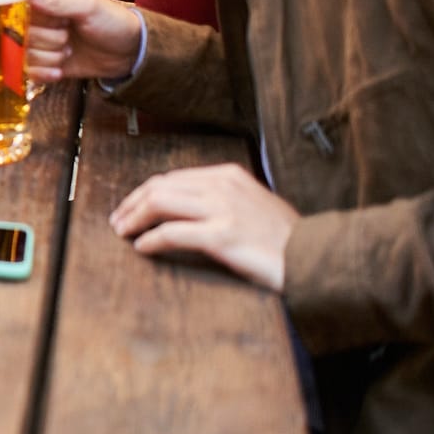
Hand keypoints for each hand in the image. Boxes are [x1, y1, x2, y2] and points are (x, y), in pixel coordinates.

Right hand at [26, 0, 143, 83]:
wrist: (128, 52)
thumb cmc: (112, 21)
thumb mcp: (88, 6)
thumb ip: (57, 2)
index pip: (21, 5)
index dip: (38, 17)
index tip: (60, 21)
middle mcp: (39, 16)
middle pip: (22, 32)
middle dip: (49, 39)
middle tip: (69, 35)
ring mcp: (41, 40)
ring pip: (26, 53)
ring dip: (51, 56)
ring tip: (70, 50)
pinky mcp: (45, 61)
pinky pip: (30, 70)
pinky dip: (45, 73)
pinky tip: (61, 69)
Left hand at [109, 163, 297, 290]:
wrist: (316, 258)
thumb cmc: (285, 239)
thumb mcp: (252, 205)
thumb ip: (222, 200)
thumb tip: (186, 210)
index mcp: (228, 175)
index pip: (172, 178)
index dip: (144, 193)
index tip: (129, 207)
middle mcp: (222, 186)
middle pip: (160, 187)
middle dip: (131, 204)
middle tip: (117, 221)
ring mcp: (222, 209)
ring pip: (159, 204)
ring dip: (134, 219)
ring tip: (123, 233)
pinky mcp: (222, 235)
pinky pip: (172, 233)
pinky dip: (151, 240)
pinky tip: (142, 248)